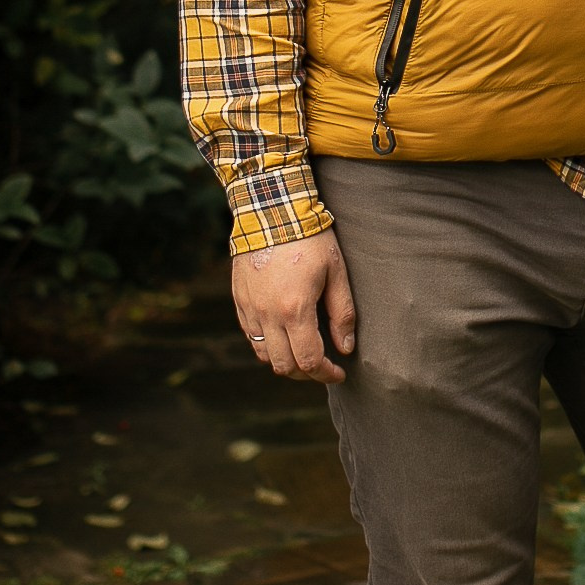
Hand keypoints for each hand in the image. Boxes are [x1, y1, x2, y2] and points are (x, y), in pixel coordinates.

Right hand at [230, 228, 356, 384]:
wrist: (272, 210)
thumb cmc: (310, 238)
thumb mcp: (336, 272)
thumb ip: (342, 313)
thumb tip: (345, 347)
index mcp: (294, 309)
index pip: (309, 361)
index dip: (326, 374)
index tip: (339, 373)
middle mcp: (267, 314)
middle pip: (284, 365)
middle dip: (306, 373)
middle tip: (323, 366)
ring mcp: (250, 308)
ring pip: (264, 354)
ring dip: (285, 360)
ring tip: (303, 352)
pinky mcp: (239, 300)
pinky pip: (251, 335)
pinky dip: (267, 344)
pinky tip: (284, 334)